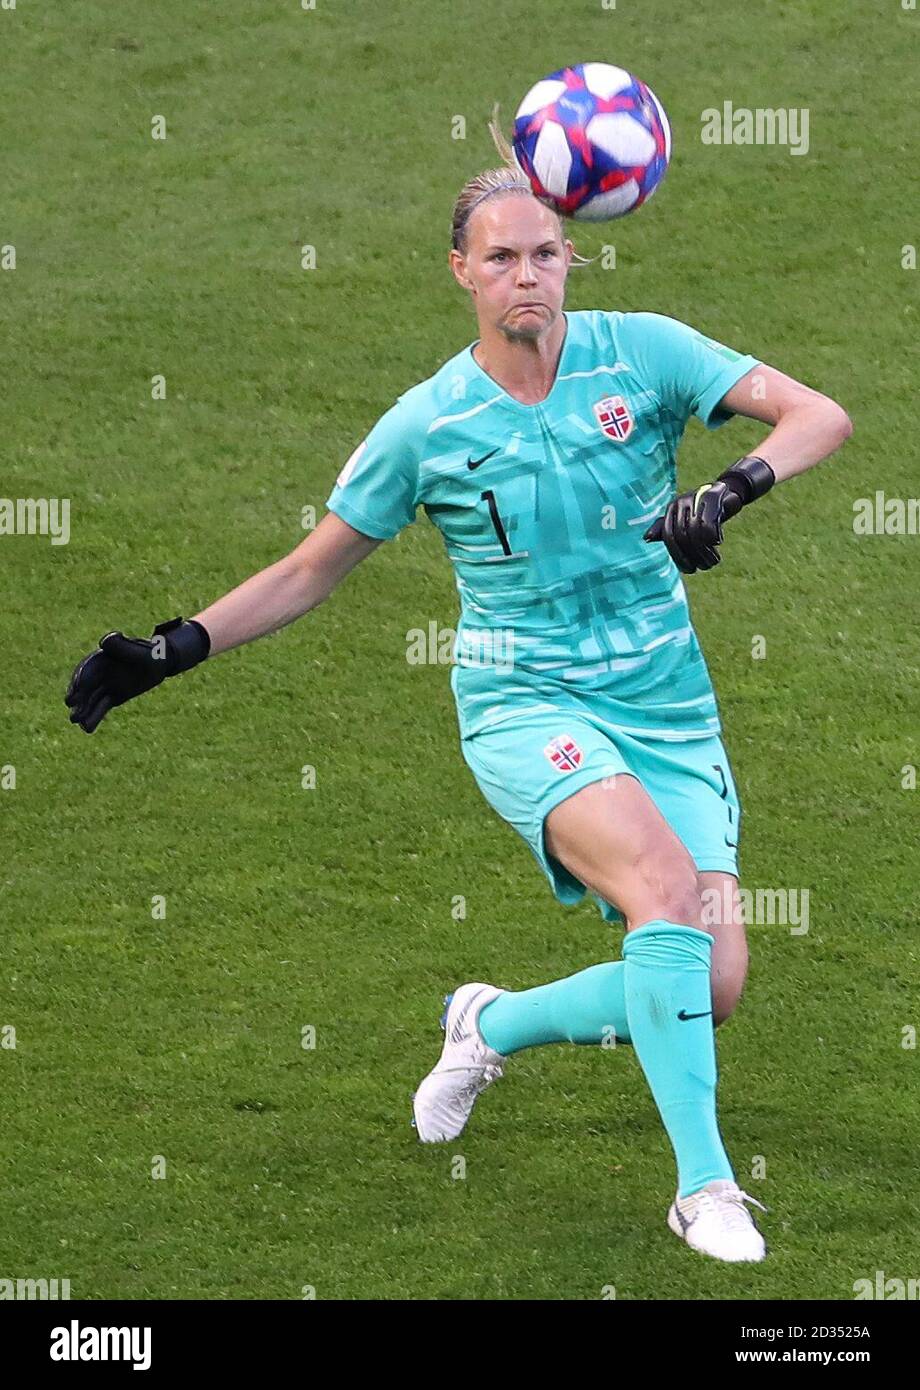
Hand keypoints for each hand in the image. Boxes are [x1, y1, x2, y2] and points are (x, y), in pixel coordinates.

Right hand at [65, 618, 208, 733]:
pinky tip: (86, 729)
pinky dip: (94, 717)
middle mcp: (100, 671)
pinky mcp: (113, 696)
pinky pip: (101, 707)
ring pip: (92, 699)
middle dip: (78, 700)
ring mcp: (105, 684)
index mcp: (103, 657)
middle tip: (72, 713)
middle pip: (86, 687)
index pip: (88, 669)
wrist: (161, 663)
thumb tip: (104, 640)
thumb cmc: (152, 653)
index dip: (80, 681)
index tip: (74, 693)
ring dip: (83, 711)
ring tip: (75, 722)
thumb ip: (124, 647)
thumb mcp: (141, 651)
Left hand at [643, 481, 742, 573]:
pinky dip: (714, 538)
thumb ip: (665, 529)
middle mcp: (680, 502)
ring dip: (706, 552)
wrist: (727, 492)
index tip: (690, 569)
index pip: (668, 536)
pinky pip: (709, 526)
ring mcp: (695, 498)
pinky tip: (718, 543)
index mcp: (672, 508)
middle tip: (704, 567)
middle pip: (682, 536)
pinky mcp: (712, 498)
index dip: (678, 556)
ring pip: (695, 533)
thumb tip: (646, 538)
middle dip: (694, 556)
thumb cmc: (703, 511)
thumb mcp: (684, 521)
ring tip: (713, 560)